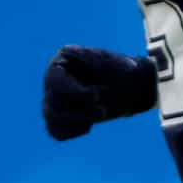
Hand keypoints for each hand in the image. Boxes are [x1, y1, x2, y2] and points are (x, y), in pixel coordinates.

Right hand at [44, 45, 158, 140]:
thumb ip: (86, 56)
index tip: (96, 96)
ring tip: (100, 114)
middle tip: (103, 109)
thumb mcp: (105, 60)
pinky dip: (71, 132)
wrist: (129, 86)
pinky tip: (87, 126)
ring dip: (78, 121)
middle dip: (81, 110)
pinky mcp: (61, 118)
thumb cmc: (117, 70)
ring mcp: (55, 102)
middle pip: (53, 103)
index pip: (54, 83)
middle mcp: (52, 84)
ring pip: (53, 118)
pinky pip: (56, 132)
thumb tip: (65, 50)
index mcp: (60, 65)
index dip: (74, 93)